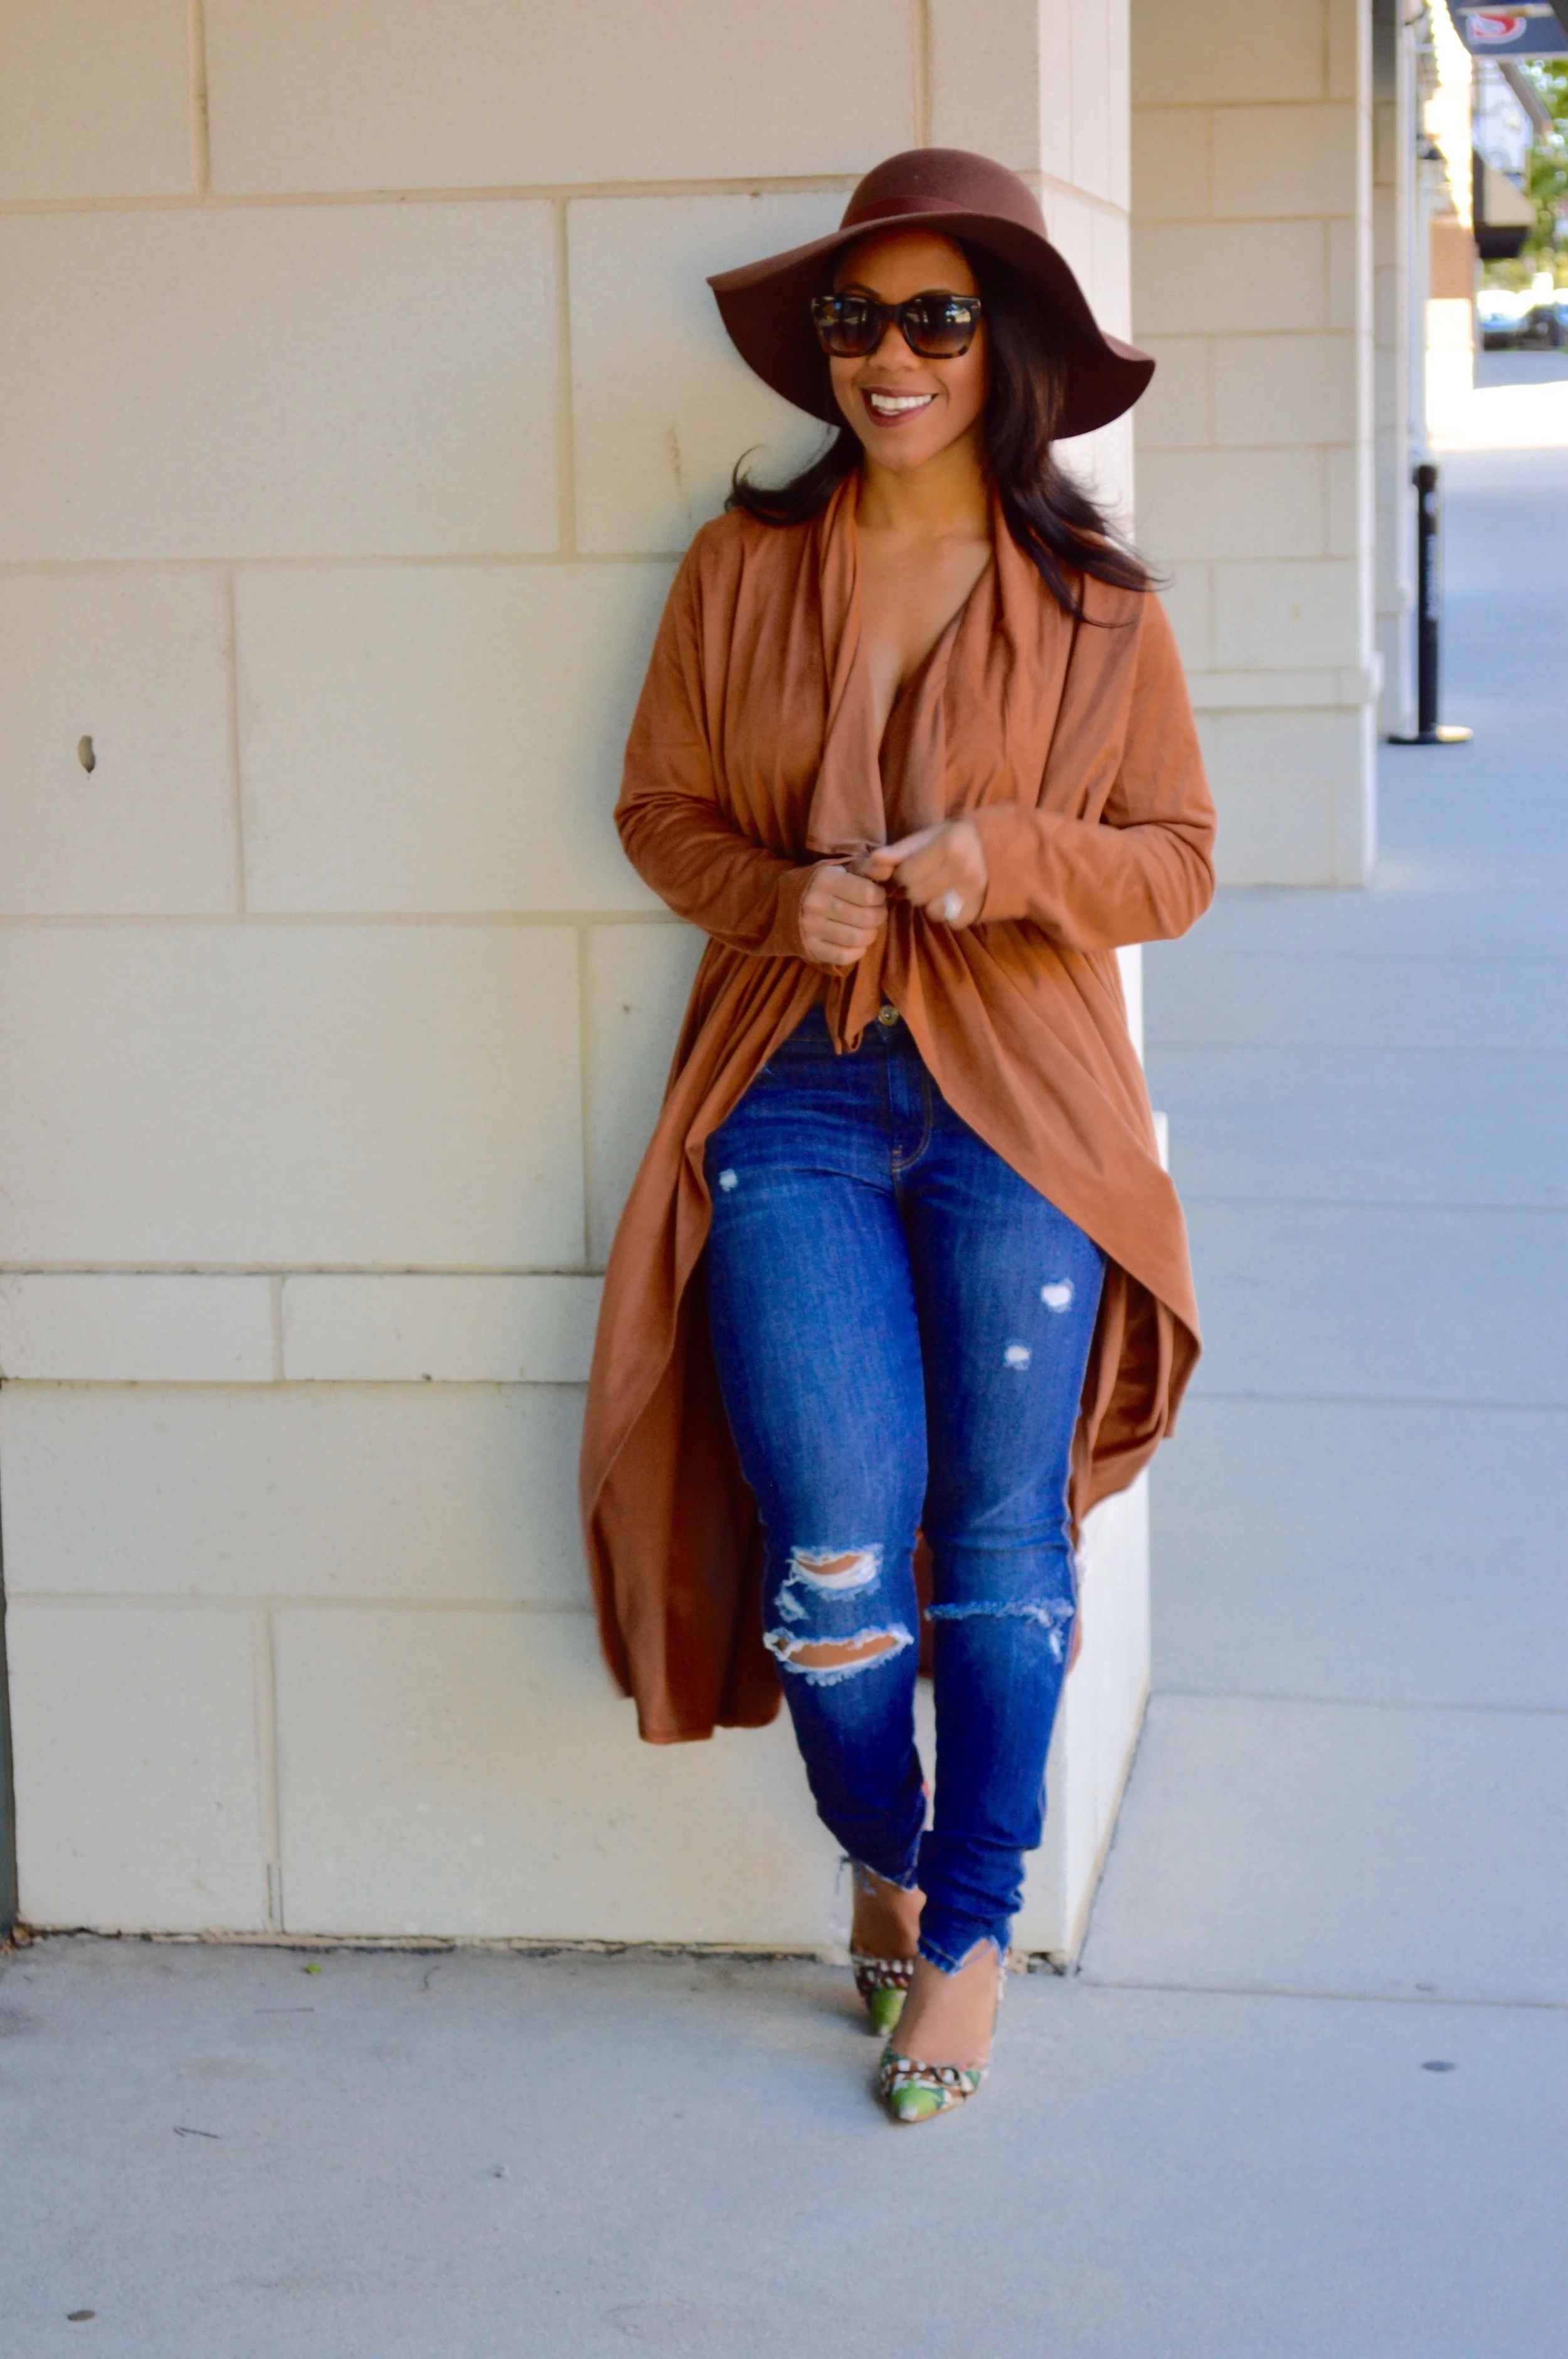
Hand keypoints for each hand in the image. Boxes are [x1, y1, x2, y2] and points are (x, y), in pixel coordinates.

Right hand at [799, 862, 888, 966]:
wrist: (783, 903)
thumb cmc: (822, 884)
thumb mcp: (841, 870)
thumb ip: (867, 867)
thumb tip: (889, 867)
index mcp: (825, 880)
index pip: (868, 893)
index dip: (880, 897)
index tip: (877, 896)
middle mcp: (816, 904)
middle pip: (866, 918)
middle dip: (879, 916)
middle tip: (876, 913)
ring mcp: (811, 928)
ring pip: (857, 938)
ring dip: (870, 934)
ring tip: (868, 927)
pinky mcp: (811, 948)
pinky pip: (844, 956)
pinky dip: (857, 951)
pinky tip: (856, 942)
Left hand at [858, 819, 986, 927]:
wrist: (1005, 846)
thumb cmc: (960, 837)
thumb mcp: (932, 834)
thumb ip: (902, 849)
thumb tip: (874, 860)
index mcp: (950, 845)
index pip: (906, 874)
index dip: (904, 872)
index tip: (914, 866)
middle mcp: (965, 869)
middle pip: (917, 895)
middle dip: (916, 888)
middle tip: (929, 877)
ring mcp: (976, 892)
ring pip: (933, 911)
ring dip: (932, 903)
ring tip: (942, 888)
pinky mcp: (982, 908)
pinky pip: (951, 922)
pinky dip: (949, 913)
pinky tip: (954, 898)